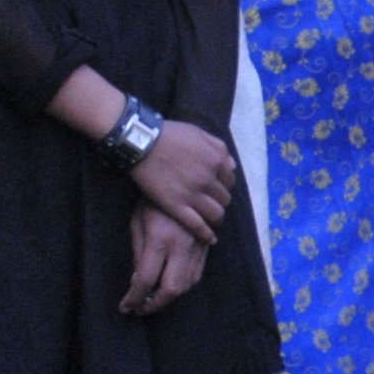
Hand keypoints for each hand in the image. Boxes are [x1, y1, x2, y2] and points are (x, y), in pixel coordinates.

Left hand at [121, 205, 209, 316]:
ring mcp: (197, 246)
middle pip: (172, 288)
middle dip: (155, 304)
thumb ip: (138, 253)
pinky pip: (198, 273)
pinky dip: (184, 284)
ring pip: (188, 284)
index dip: (134, 298)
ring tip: (153, 298)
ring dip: (170, 297)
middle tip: (141, 308)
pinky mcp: (206, 245)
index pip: (146, 279)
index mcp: (159, 239)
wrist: (184, 180)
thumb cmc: (151, 200)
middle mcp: (182, 246)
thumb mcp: (137, 223)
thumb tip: (138, 281)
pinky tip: (170, 283)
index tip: (125, 307)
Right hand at [129, 118, 236, 239]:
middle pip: (224, 198)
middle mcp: (209, 179)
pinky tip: (209, 239)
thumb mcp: (199, 134)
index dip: (224, 186)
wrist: (142, 143)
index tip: (216, 189)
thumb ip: (219, 148)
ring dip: (216, 217)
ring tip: (210, 219)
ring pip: (216, 214)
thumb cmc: (169, 135)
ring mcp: (193, 194)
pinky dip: (206, 234)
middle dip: (220, 201)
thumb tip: (231, 165)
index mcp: (217, 160)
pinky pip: (197, 225)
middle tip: (211, 203)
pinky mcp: (176, 206)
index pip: (230, 181)